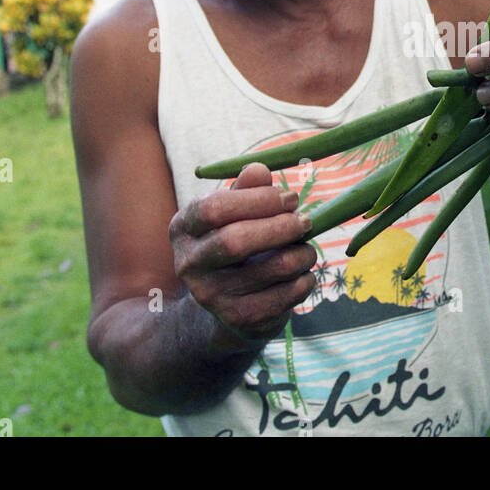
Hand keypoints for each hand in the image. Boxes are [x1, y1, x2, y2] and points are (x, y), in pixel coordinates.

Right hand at [168, 163, 315, 349]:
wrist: (224, 306)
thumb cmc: (235, 244)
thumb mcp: (234, 213)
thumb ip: (246, 189)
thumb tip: (259, 170)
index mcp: (182, 228)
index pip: (213, 208)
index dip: (258, 199)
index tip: (289, 198)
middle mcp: (188, 264)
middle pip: (236, 240)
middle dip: (281, 227)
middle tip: (305, 221)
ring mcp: (211, 296)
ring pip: (272, 268)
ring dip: (301, 254)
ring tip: (306, 249)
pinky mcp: (239, 319)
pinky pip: (286, 295)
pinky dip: (304, 280)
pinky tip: (302, 274)